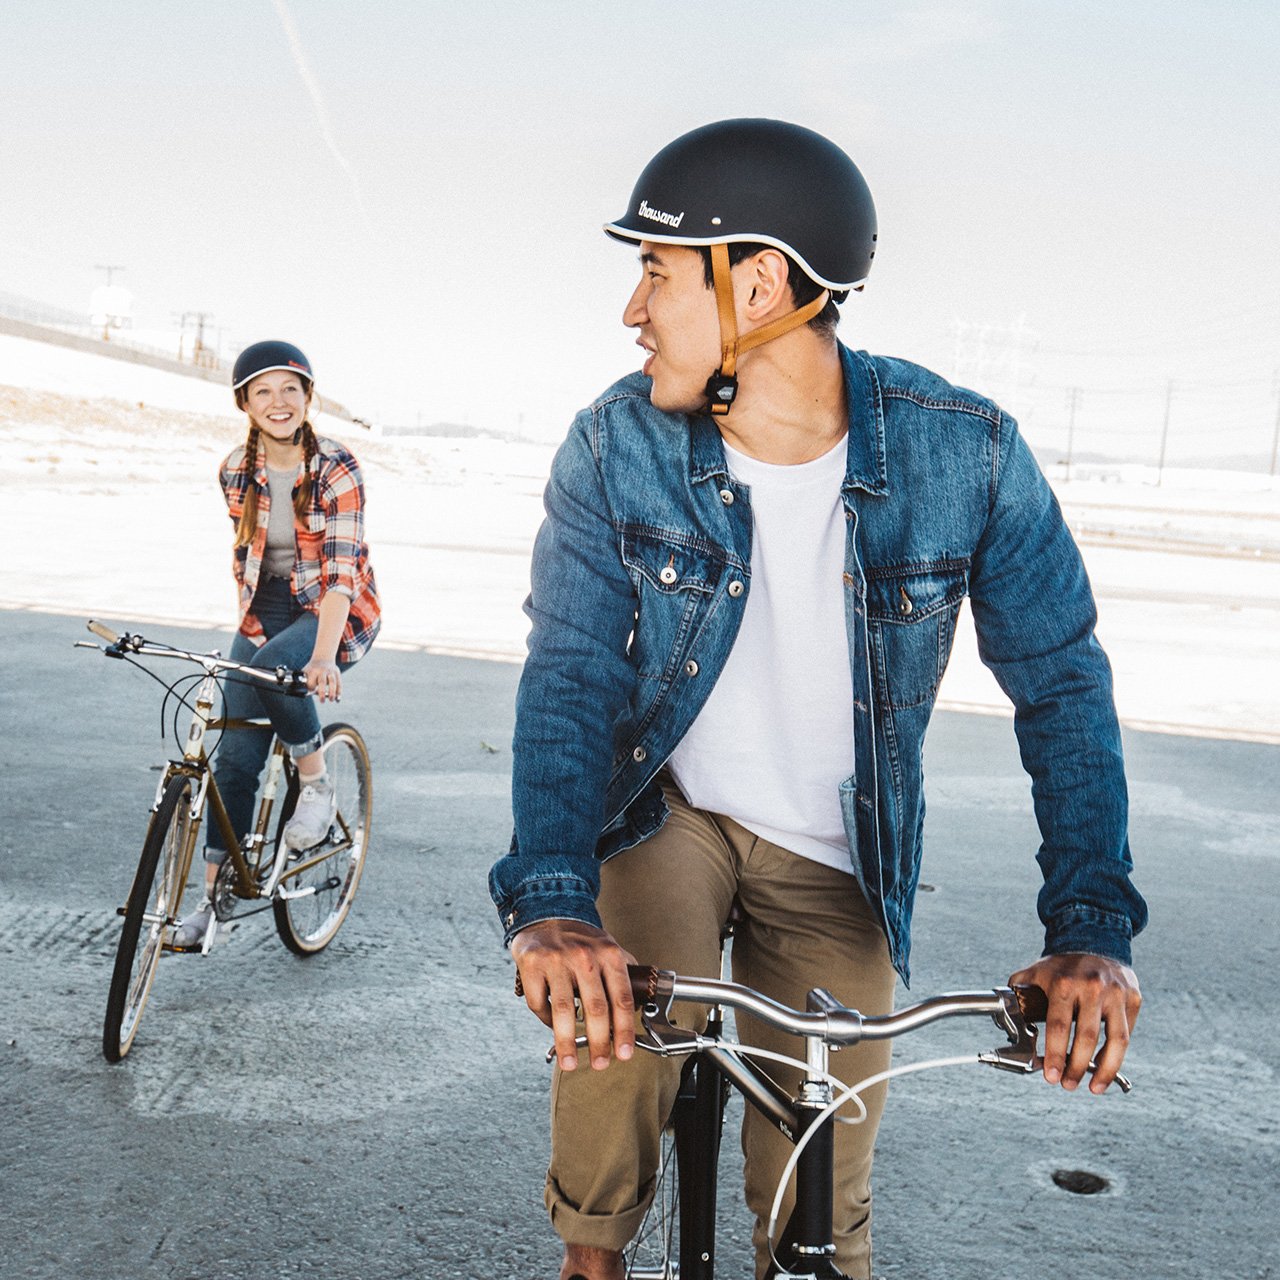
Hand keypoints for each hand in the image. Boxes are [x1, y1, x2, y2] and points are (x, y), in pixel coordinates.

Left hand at [303, 658, 341, 701]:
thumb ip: (304, 682)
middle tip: (322, 701)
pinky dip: (339, 691)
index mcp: (312, 671)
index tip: (311, 693)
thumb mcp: (306, 672)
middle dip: (322, 692)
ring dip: (333, 692)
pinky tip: (338, 699)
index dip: (311, 689)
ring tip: (332, 700)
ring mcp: (330, 671)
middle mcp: (322, 671)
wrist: (323, 657)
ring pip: (333, 682)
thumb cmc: (312, 669)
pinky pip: (339, 683)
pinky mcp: (337, 672)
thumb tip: (304, 694)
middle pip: (322, 682)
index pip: (311, 682)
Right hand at [510, 920, 637, 1072]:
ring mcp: (557, 959)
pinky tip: (551, 1026)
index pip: (621, 998)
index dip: (624, 1030)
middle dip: (599, 1043)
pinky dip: (545, 1020)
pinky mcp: (532, 964)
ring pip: (564, 1010)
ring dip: (568, 1042)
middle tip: (600, 1063)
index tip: (624, 1052)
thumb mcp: (608, 947)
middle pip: (595, 1009)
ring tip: (570, 1062)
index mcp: (609, 954)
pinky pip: (539, 1002)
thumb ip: (623, 972)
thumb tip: (641, 1003)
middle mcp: (585, 956)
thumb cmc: (580, 939)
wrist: (546, 913)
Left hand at [1009, 952, 1140, 1093]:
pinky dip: (1118, 1054)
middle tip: (1068, 1085)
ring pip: (1116, 1041)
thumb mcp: (1035, 972)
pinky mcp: (1133, 998)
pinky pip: (1127, 1032)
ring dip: (1104, 1070)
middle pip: (1086, 1039)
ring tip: (1094, 1087)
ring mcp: (1116, 993)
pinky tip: (1107, 1067)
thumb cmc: (1061, 965)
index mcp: (1064, 983)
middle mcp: (1092, 987)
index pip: (1058, 1027)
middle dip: (1076, 1068)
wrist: (1093, 938)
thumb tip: (1005, 1017)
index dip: (1055, 1056)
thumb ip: (1019, 994)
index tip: (1051, 1076)